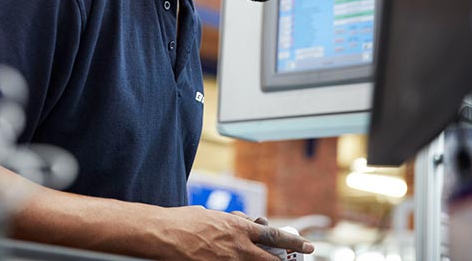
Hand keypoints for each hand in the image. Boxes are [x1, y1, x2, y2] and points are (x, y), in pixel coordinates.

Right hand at [150, 206, 313, 259]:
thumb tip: (247, 225)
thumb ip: (234, 223)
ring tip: (257, 258)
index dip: (293, 243)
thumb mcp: (215, 216)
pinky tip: (228, 259)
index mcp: (238, 228)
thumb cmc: (186, 221)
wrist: (164, 234)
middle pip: (270, 259)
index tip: (308, 246)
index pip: (274, 237)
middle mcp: (237, 246)